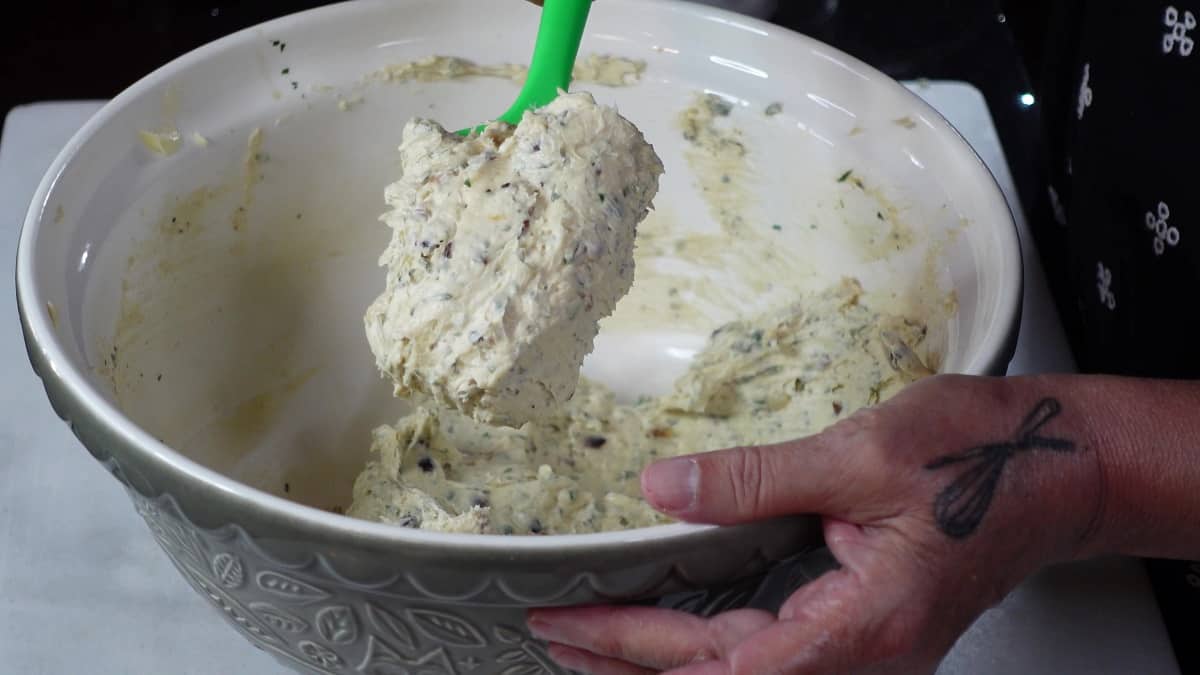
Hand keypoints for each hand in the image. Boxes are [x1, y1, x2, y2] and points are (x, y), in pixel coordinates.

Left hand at [527, 374, 1101, 673]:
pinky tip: (672, 627)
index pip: (724, 669)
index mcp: (864, 628)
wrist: (1058, 465)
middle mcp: (864, 659)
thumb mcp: (859, 454)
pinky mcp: (862, 629)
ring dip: (663, 662)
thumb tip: (663, 490)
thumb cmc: (985, 459)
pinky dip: (709, 644)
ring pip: (745, 674)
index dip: (637, 654)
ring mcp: (865, 651)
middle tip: (556, 634)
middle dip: (630, 665)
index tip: (571, 626)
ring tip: (592, 641)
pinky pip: (773, 652)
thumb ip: (754, 480)